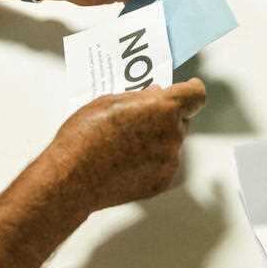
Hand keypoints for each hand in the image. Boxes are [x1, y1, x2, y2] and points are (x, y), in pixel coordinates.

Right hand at [45, 79, 206, 216]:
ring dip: (157, 139)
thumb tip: (156, 92)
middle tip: (142, 116)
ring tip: (126, 142)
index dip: (192, 89)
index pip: (195, 95)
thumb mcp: (108, 102)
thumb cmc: (84, 137)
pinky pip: (163, 163)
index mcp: (162, 109)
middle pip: (182, 119)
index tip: (189, 86)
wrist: (71, 181)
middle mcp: (172, 134)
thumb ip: (139, 96)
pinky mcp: (162, 181)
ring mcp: (169, 160)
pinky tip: (125, 161)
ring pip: (171, 142)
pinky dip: (151, 160)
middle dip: (167, 115)